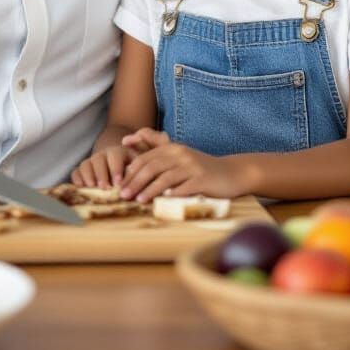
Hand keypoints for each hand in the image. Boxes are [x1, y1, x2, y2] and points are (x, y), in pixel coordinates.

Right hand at [71, 145, 136, 187]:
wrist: (121, 166)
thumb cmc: (133, 170)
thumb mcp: (139, 167)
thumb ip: (138, 171)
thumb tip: (137, 181)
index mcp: (118, 152)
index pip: (115, 156)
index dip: (116, 168)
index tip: (118, 182)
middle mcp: (103, 154)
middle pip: (98, 160)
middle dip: (101, 174)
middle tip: (104, 187)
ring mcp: (91, 161)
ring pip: (86, 164)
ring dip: (88, 176)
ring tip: (92, 187)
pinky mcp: (83, 170)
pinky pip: (76, 171)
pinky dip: (77, 178)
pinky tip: (80, 187)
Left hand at [119, 133, 246, 201]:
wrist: (231, 173)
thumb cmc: (201, 169)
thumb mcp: (180, 157)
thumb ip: (157, 151)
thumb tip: (130, 147)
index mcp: (173, 149)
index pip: (146, 158)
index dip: (130, 172)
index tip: (119, 185)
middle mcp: (181, 154)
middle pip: (152, 167)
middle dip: (135, 181)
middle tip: (123, 195)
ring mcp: (192, 166)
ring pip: (166, 177)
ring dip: (150, 190)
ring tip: (138, 200)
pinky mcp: (203, 179)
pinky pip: (185, 187)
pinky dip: (173, 194)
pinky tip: (164, 201)